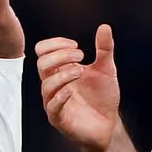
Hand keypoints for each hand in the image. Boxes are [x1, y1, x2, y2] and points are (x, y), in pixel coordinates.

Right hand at [36, 25, 119, 151]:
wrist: (109, 125)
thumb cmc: (103, 98)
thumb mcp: (107, 69)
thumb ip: (105, 49)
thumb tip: (104, 27)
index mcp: (60, 70)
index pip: (43, 51)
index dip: (56, 44)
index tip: (76, 46)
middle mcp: (54, 84)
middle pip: (42, 63)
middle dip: (61, 55)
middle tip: (81, 56)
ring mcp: (54, 101)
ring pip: (46, 84)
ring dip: (64, 74)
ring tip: (81, 72)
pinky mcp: (58, 118)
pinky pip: (52, 105)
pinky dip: (61, 96)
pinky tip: (73, 91)